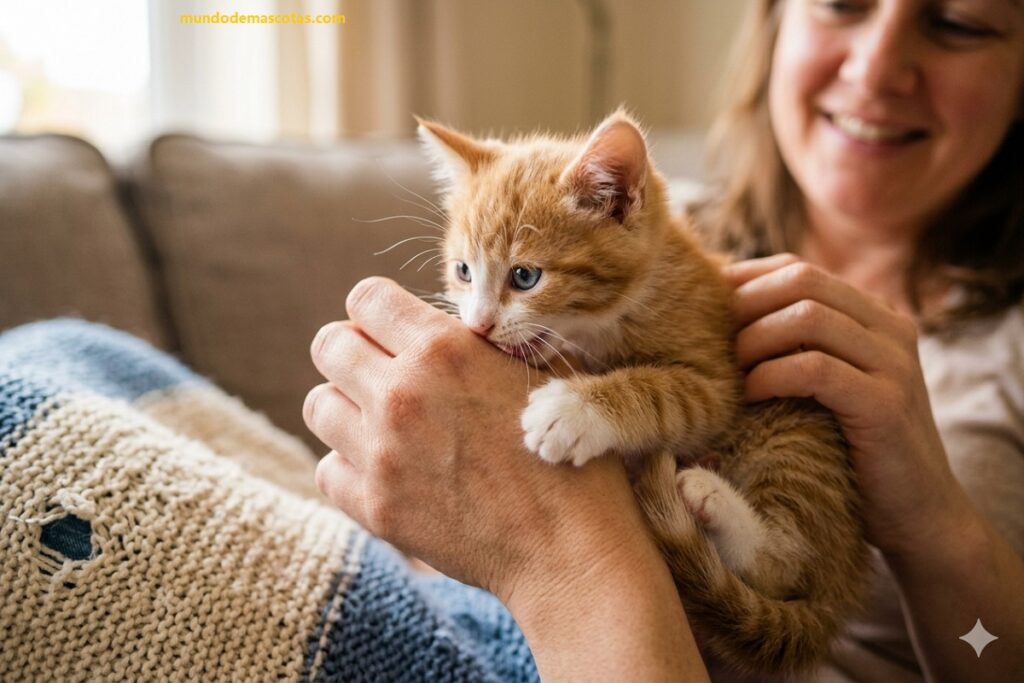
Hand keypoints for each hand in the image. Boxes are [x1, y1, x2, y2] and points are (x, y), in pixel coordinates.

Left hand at [304, 277, 651, 601]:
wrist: (568, 545)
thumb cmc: (563, 451)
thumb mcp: (537, 373)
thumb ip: (477, 343)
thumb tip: (432, 325)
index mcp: (443, 348)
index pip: (366, 298)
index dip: (378, 312)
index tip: (392, 332)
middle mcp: (401, 393)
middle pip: (329, 345)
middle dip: (352, 351)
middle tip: (381, 373)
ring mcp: (381, 453)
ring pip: (319, 405)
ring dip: (346, 407)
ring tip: (381, 422)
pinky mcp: (375, 506)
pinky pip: (327, 469)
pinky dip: (349, 466)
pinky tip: (387, 469)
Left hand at [724, 254, 969, 559]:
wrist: (918, 516)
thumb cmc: (853, 451)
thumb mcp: (827, 388)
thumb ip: (796, 349)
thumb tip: (720, 322)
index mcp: (875, 316)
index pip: (799, 271)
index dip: (745, 281)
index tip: (707, 310)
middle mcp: (891, 329)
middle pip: (803, 281)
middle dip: (746, 303)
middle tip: (712, 339)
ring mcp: (894, 364)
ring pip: (808, 317)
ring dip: (755, 339)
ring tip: (730, 370)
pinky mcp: (886, 404)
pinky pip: (815, 369)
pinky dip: (772, 375)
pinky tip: (751, 395)